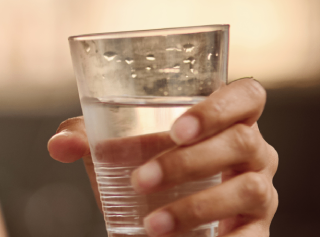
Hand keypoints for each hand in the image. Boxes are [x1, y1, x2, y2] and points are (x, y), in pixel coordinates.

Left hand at [47, 78, 277, 235]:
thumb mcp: (113, 149)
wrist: (154, 219)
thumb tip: (59, 145)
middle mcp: (253, 149)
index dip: (219, 107)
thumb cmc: (143, 166)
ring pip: (247, 190)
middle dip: (187, 163)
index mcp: (225, 118)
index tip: (177, 129)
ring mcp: (260, 189)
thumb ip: (85, 138)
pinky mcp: (257, 228)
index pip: (245, 96)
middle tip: (139, 180)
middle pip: (240, 143)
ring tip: (152, 225)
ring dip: (196, 207)